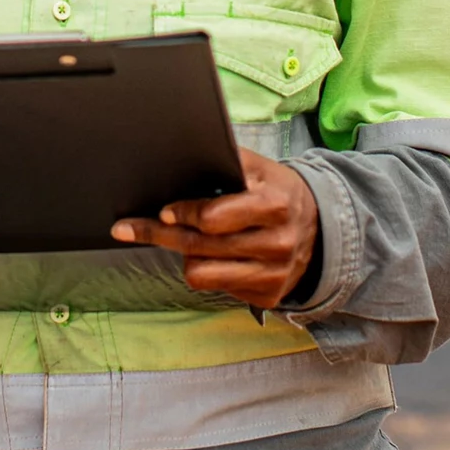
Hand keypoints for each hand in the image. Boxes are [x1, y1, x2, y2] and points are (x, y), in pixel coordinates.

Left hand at [110, 150, 318, 307]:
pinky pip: (216, 288)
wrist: (321, 230)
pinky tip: (216, 256)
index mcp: (275, 205)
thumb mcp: (261, 168)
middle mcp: (277, 243)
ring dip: (187, 255)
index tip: (163, 210)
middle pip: (198, 247)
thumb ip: (226, 160)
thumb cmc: (278, 193)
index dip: (183, 213)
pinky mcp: (268, 296)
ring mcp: (273, 274)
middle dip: (160, 234)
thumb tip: (181, 153)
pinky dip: (209, 270)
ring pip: (201, 274)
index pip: (213, 218)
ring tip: (188, 240)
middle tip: (128, 228)